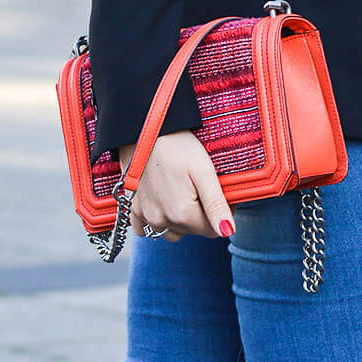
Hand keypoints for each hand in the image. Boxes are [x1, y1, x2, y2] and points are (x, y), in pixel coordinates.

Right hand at [118, 132, 233, 242]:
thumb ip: (216, 205)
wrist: (144, 129)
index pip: (211, 231)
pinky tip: (162, 203)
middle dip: (201, 215)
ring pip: (172, 230)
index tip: (218, 194)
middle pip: (192, 230)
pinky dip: (156, 220)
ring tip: (182, 192)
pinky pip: (145, 228)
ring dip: (180, 220)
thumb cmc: (177, 146)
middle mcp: (161, 220)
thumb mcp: (204, 172)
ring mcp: (145, 215)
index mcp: (181, 213)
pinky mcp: (133, 207)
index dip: (219, 214)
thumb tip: (228, 232)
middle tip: (200, 187)